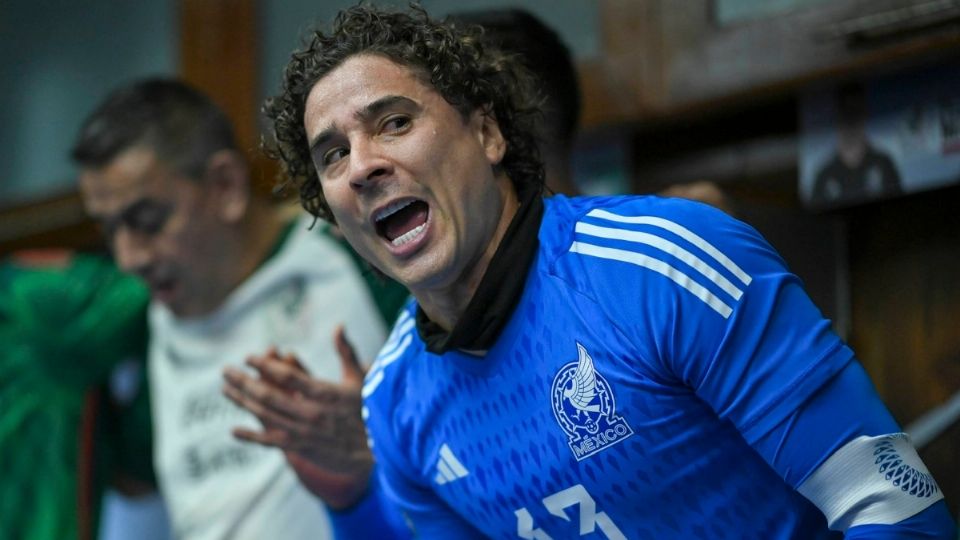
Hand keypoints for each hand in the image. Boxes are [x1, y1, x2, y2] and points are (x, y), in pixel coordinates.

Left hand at [222, 326, 372, 508]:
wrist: (376, 451)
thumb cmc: (368, 410)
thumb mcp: (359, 379)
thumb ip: (345, 352)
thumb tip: (338, 325)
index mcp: (325, 393)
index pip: (287, 376)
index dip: (265, 365)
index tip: (248, 356)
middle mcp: (310, 412)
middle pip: (268, 395)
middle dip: (244, 381)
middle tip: (225, 370)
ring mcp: (303, 432)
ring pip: (266, 415)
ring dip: (243, 401)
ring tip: (225, 389)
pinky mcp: (301, 448)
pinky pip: (270, 441)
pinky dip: (251, 436)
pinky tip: (234, 430)